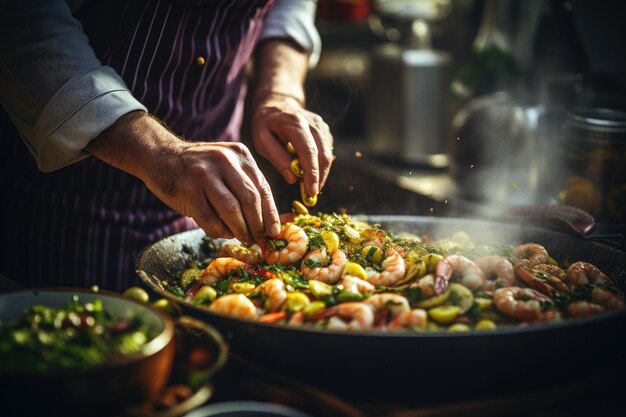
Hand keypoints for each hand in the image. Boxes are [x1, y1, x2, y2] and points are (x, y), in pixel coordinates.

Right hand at [87, 112, 280, 242]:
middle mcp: (224, 161)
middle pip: (250, 199)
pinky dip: (219, 230)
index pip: (263, 188)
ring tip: (243, 238)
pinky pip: (209, 218)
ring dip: (240, 230)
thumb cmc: (200, 168)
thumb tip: (266, 221)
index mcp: (240, 154)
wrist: (161, 155)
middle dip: (257, 224)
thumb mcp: (227, 164)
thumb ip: (245, 185)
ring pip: (232, 210)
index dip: (270, 214)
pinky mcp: (187, 189)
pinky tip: (222, 232)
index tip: (274, 232)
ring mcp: (204, 174)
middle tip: (257, 238)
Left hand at [251, 93, 333, 196]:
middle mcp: (312, 123)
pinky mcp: (325, 130)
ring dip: (321, 173)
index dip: (312, 173)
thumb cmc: (265, 123)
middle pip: (323, 154)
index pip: (308, 151)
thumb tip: (293, 178)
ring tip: (309, 186)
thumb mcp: (262, 140)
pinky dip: (320, 165)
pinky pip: (327, 152)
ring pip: (328, 155)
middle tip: (310, 195)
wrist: (277, 102)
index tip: (311, 192)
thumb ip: (277, 158)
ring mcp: (321, 126)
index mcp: (294, 123)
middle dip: (319, 178)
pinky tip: (309, 172)